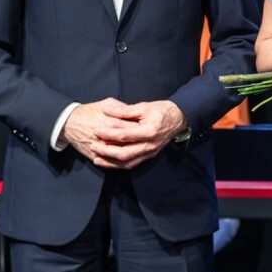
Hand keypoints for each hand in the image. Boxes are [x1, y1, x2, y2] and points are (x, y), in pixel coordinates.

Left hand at [69, 100, 187, 169]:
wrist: (178, 118)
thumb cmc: (162, 111)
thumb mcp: (143, 106)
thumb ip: (123, 110)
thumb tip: (106, 111)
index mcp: (149, 131)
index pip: (124, 135)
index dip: (108, 133)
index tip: (96, 130)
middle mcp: (150, 145)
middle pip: (124, 153)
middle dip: (106, 151)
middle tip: (93, 146)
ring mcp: (150, 153)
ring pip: (127, 163)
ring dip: (110, 162)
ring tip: (96, 158)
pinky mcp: (149, 156)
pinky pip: (132, 164)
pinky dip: (118, 165)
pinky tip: (109, 162)